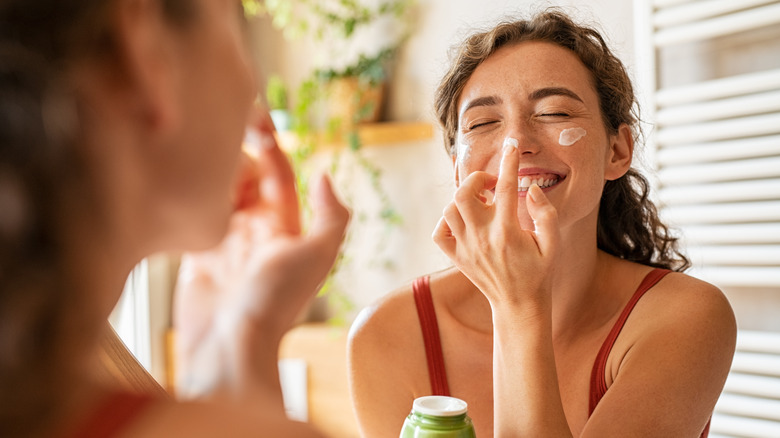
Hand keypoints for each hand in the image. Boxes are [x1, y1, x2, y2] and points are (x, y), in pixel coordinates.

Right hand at [173, 110, 349, 399]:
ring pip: (218, 191)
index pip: (277, 172)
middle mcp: (256, 230)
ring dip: (211, 173)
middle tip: (216, 140)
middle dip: (234, 155)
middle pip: (244, 176)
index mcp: (286, 226)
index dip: (267, 143)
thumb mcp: (316, 256)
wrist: (228, 347)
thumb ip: (330, 216)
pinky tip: (181, 181)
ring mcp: (225, 241)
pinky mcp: (195, 254)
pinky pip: (193, 215)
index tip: (251, 114)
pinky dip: (190, 198)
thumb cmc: (275, 303)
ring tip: (197, 158)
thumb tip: (323, 174)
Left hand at [432, 142, 559, 309]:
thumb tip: (531, 189)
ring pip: (449, 210)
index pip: (505, 187)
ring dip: (463, 198)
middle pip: (464, 194)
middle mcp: (483, 238)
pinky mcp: (456, 257)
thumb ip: (546, 214)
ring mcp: (466, 248)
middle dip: (476, 179)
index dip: (509, 162)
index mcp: (508, 232)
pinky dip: (446, 221)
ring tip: (481, 203)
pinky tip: (464, 221)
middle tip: (491, 184)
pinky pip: (439, 232)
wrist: (519, 306)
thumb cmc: (540, 273)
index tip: (511, 146)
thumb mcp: (553, 244)